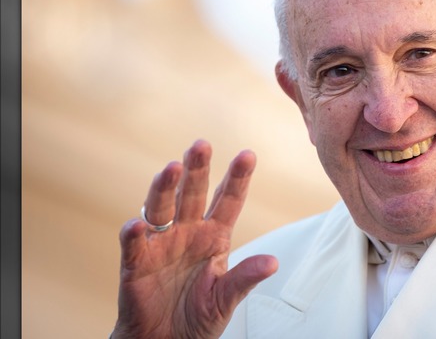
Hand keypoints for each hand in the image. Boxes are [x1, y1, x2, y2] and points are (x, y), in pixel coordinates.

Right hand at [112, 140, 277, 338]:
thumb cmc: (199, 316)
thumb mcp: (227, 298)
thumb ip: (245, 278)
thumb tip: (273, 262)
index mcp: (215, 235)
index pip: (228, 200)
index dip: (237, 178)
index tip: (248, 154)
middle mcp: (188, 231)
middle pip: (192, 195)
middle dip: (197, 169)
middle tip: (201, 145)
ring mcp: (161, 244)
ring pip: (161, 208)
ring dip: (165, 188)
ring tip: (171, 169)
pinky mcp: (136, 263)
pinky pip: (135, 244)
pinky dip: (135, 233)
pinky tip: (138, 224)